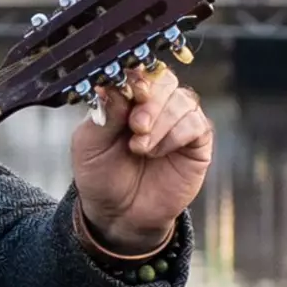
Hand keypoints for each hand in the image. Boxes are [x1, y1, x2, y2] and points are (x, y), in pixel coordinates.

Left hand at [70, 65, 213, 252]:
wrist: (119, 214)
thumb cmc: (100, 175)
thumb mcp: (89, 145)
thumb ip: (103, 114)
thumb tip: (109, 86)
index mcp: (126, 98)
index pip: (138, 72)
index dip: (136, 77)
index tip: (129, 92)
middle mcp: (155, 104)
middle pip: (165, 79)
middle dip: (151, 100)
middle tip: (136, 125)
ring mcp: (178, 121)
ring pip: (183, 99)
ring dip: (161, 123)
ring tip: (140, 148)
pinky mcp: (196, 142)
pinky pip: (197, 124)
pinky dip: (176, 135)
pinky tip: (157, 152)